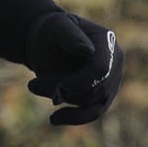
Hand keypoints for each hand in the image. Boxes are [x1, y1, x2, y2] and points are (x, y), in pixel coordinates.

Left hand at [0, 0, 123, 125]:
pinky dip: (74, 118)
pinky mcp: (102, 97)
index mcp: (107, 42)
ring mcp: (111, 81)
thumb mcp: (56, 27)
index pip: (102, 69)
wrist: (47, 43)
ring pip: (90, 102)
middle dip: (62, 89)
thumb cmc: (51, 31)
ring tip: (34, 86)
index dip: (80, 82)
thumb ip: (70, 37)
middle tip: (32, 84)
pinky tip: (53, 119)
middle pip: (95, 88)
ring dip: (60, 98)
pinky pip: (93, 113)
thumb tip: (88, 51)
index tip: (56, 87)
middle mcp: (115, 63)